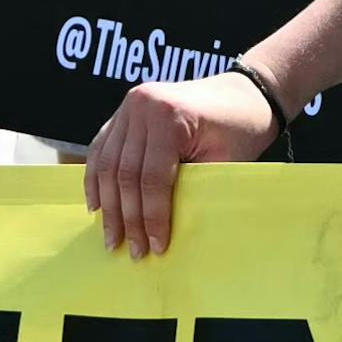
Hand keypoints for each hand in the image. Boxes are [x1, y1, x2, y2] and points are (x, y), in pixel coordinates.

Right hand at [84, 65, 278, 257]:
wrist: (245, 90)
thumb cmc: (242, 126)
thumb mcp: (226, 159)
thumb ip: (194, 188)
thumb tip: (166, 229)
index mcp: (169, 116)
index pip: (153, 178)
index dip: (152, 217)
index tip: (156, 247)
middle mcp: (141, 106)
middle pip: (125, 174)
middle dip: (127, 218)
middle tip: (133, 251)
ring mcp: (128, 106)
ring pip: (106, 164)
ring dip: (108, 205)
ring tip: (112, 238)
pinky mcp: (123, 111)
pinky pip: (100, 149)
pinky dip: (96, 179)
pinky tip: (97, 206)